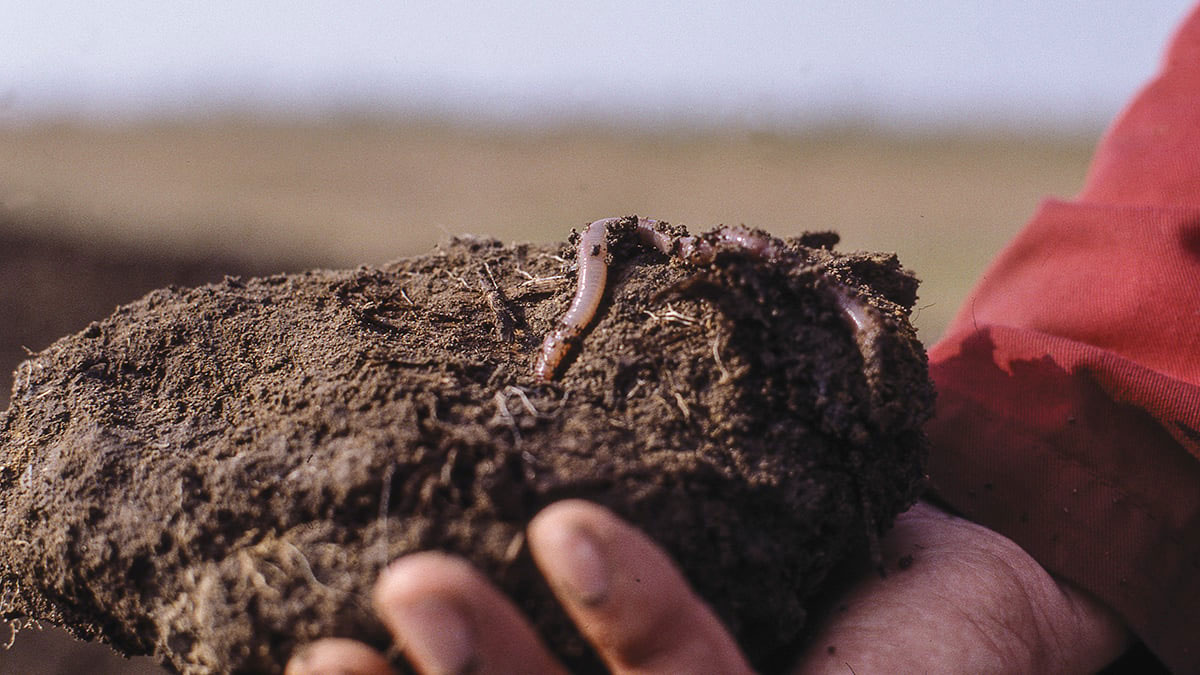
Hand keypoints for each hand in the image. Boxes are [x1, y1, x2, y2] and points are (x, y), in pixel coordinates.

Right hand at [285, 500, 1129, 673]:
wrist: (962, 567)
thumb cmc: (796, 571)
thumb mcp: (673, 573)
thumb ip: (581, 575)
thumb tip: (424, 513)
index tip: (305, 655)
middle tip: (323, 647)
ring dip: (485, 673)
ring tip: (410, 582)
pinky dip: (633, 609)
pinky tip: (570, 529)